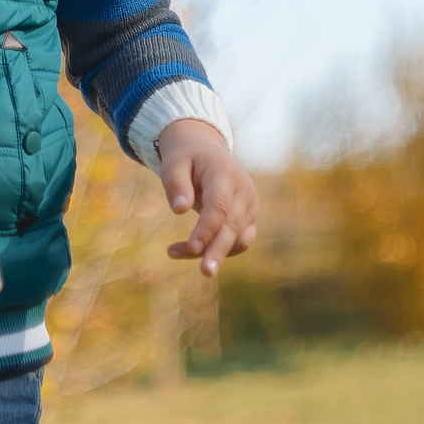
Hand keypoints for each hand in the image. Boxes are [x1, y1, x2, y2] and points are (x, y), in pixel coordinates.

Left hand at [157, 119, 257, 275]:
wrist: (205, 151)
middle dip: (218, 250)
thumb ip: (176, 184)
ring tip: (173, 253)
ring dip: (212, 252)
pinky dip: (218, 250)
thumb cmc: (186, 158)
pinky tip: (190, 251)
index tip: (192, 248)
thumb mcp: (173, 163)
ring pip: (236, 238)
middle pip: (232, 225)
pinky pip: (238, 241)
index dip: (207, 228)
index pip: (220, 206)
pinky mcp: (248, 218)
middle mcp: (243, 190)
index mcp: (225, 173)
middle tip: (205, 273)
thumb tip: (179, 210)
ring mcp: (249, 205)